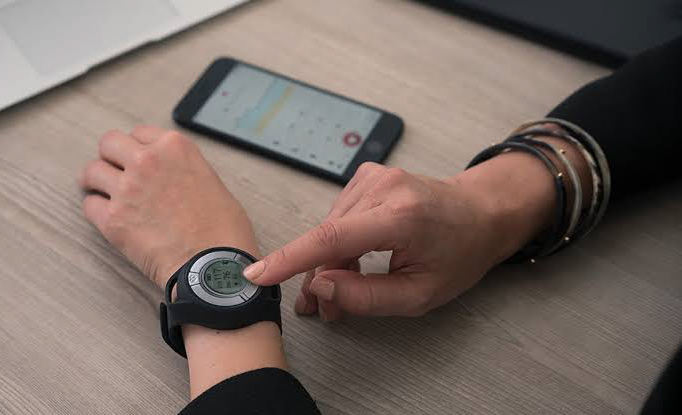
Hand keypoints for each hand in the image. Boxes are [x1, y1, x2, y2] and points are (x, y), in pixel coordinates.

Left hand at [79, 126, 257, 288]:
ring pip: (92, 172)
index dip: (137, 147)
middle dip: (110, 157)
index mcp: (175, 147)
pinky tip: (108, 216)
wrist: (213, 263)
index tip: (136, 158)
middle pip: (109, 144)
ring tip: (102, 192)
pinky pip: (90, 205)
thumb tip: (171, 178)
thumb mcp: (210, 181)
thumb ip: (183, 169)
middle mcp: (147, 161)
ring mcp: (127, 189)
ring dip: (96, 182)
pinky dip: (97, 210)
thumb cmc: (222, 230)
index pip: (140, 133)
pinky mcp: (113, 219)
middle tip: (114, 171)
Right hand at [244, 157, 558, 319]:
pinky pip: (339, 217)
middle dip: (318, 277)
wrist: (481, 212)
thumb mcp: (420, 294)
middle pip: (327, 238)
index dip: (289, 260)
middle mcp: (383, 188)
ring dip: (330, 262)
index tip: (257, 275)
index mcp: (400, 216)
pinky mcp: (369, 176)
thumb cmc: (459, 253)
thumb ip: (366, 295)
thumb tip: (319, 288)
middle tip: (321, 312)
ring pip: (330, 230)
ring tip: (341, 291)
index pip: (331, 239)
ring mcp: (374, 177)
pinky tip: (350, 261)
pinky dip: (339, 243)